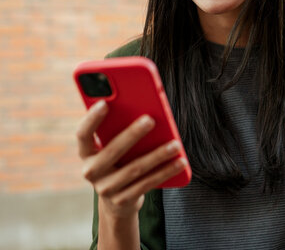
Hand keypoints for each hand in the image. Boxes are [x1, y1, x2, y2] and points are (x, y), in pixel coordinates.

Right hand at [76, 100, 186, 217]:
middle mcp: (91, 172)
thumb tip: (146, 110)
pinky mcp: (123, 200)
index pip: (83, 134)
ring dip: (157, 155)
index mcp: (86, 154)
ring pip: (135, 169)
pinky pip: (147, 183)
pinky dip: (166, 171)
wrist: (118, 203)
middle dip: (133, 134)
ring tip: (175, 144)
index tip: (104, 103)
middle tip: (151, 120)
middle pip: (112, 151)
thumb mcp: (113, 150)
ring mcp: (106, 188)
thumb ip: (119, 132)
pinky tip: (180, 162)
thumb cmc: (119, 164)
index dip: (91, 119)